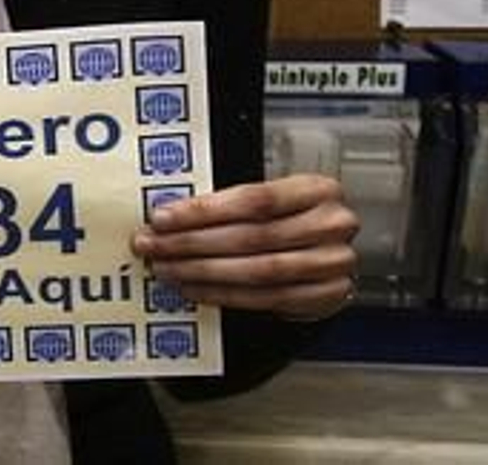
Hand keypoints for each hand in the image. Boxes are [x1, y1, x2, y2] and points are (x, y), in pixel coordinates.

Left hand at [131, 173, 358, 320]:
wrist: (330, 250)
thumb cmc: (292, 217)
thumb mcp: (272, 197)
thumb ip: (230, 204)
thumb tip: (170, 216)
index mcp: (317, 189)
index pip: (255, 198)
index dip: (205, 209)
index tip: (164, 217)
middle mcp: (331, 225)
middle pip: (251, 236)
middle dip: (192, 242)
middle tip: (154, 245)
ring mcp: (333, 264)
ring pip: (257, 271)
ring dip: (202, 271)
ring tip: (167, 268)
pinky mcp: (325, 296)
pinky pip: (265, 298)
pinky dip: (223, 294)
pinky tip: (194, 287)